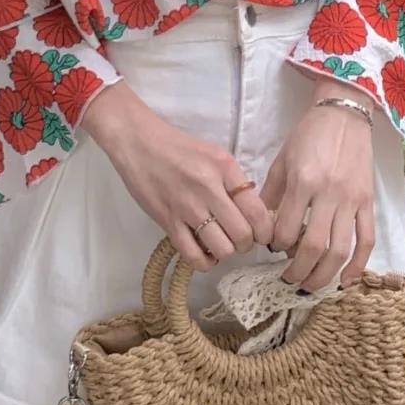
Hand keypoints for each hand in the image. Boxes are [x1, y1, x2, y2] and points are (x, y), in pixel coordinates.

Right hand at [80, 81, 275, 271]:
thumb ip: (234, 181)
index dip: (265, 230)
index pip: (257, 210)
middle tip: (240, 239)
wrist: (139, 142)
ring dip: (226, 252)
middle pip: (242, 234)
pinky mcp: (167, 221)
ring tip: (221, 243)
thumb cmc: (179, 147)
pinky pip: (193, 255)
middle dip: (247, 243)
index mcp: (225, 168)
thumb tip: (252, 212)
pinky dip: (204, 261)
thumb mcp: (215, 155)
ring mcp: (187, 207)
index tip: (262, 234)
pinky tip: (204, 253)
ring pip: (221, 248)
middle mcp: (209, 188)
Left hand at [259, 82, 375, 291]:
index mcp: (303, 181)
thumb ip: (272, 194)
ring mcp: (352, 199)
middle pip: (314, 246)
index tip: (272, 248)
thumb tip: (264, 227)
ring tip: (310, 285)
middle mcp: (329, 194)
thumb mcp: (282, 159)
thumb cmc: (308, 135)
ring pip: (340, 250)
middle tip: (288, 280)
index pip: (287, 229)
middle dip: (298, 270)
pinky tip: (346, 281)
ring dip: (324, 274)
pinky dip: (358, 265)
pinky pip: (367, 240)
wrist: (344, 114)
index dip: (277, 245)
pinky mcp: (368, 202)